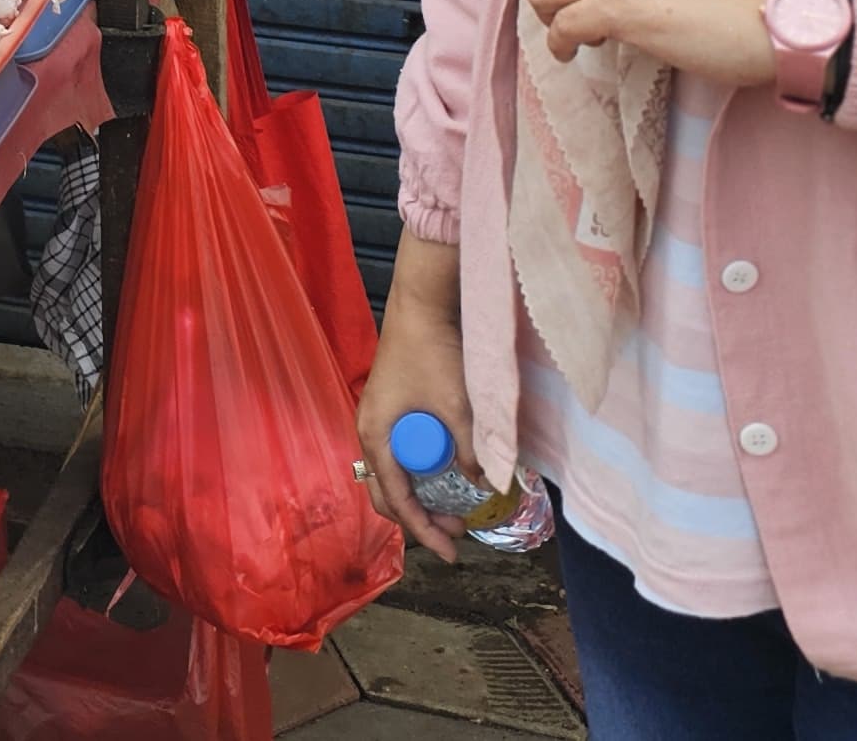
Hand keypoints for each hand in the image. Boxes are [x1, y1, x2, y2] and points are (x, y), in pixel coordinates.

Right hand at [355, 295, 475, 562]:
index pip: (398, 501)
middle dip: (419, 518)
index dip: (425, 531)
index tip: (452, 553)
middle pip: (386, 494)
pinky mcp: (387, 408)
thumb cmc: (432, 352)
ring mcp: (376, 420)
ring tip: (452, 504)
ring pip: (391, 475)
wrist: (420, 303)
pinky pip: (397, 455)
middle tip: (456, 530)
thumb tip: (487, 484)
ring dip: (418, 496)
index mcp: (377, 437)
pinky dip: (417, 473)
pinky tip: (442, 470)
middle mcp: (369, 434)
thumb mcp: (456, 405)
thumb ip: (470, 448)